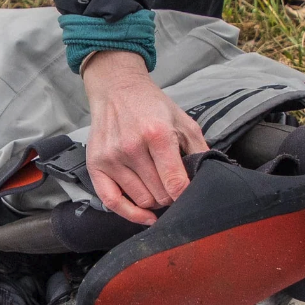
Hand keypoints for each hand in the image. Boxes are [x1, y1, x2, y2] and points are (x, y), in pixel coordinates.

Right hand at [82, 50, 207, 225]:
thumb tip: (208, 177)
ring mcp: (111, 157)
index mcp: (157, 134)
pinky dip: (131, 213)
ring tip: (157, 185)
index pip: (175, 182)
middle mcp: (131, 147)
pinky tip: (145, 215)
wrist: (117, 89)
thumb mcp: (183, 121)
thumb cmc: (151, 106)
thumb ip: (200, 149)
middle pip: (160, 195)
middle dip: (171, 195)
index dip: (186, 195)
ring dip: (154, 200)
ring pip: (142, 200)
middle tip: (173, 185)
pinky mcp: (96, 165)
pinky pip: (112, 202)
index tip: (190, 196)